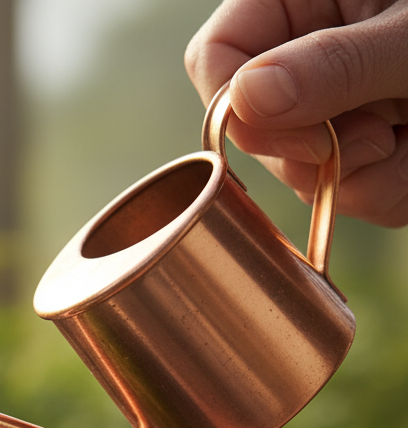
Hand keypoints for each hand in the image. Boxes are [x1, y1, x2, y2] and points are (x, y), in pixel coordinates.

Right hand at [185, 1, 407, 225]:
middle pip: (257, 132)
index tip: (301, 141)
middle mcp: (308, 54)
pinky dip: (389, 191)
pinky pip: (349, 195)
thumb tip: (245, 99)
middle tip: (381, 140)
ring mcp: (333, 105)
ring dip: (361, 180)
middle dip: (312, 157)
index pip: (216, 57)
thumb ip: (333, 64)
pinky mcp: (365, 147)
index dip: (237, 112)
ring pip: (304, 175)